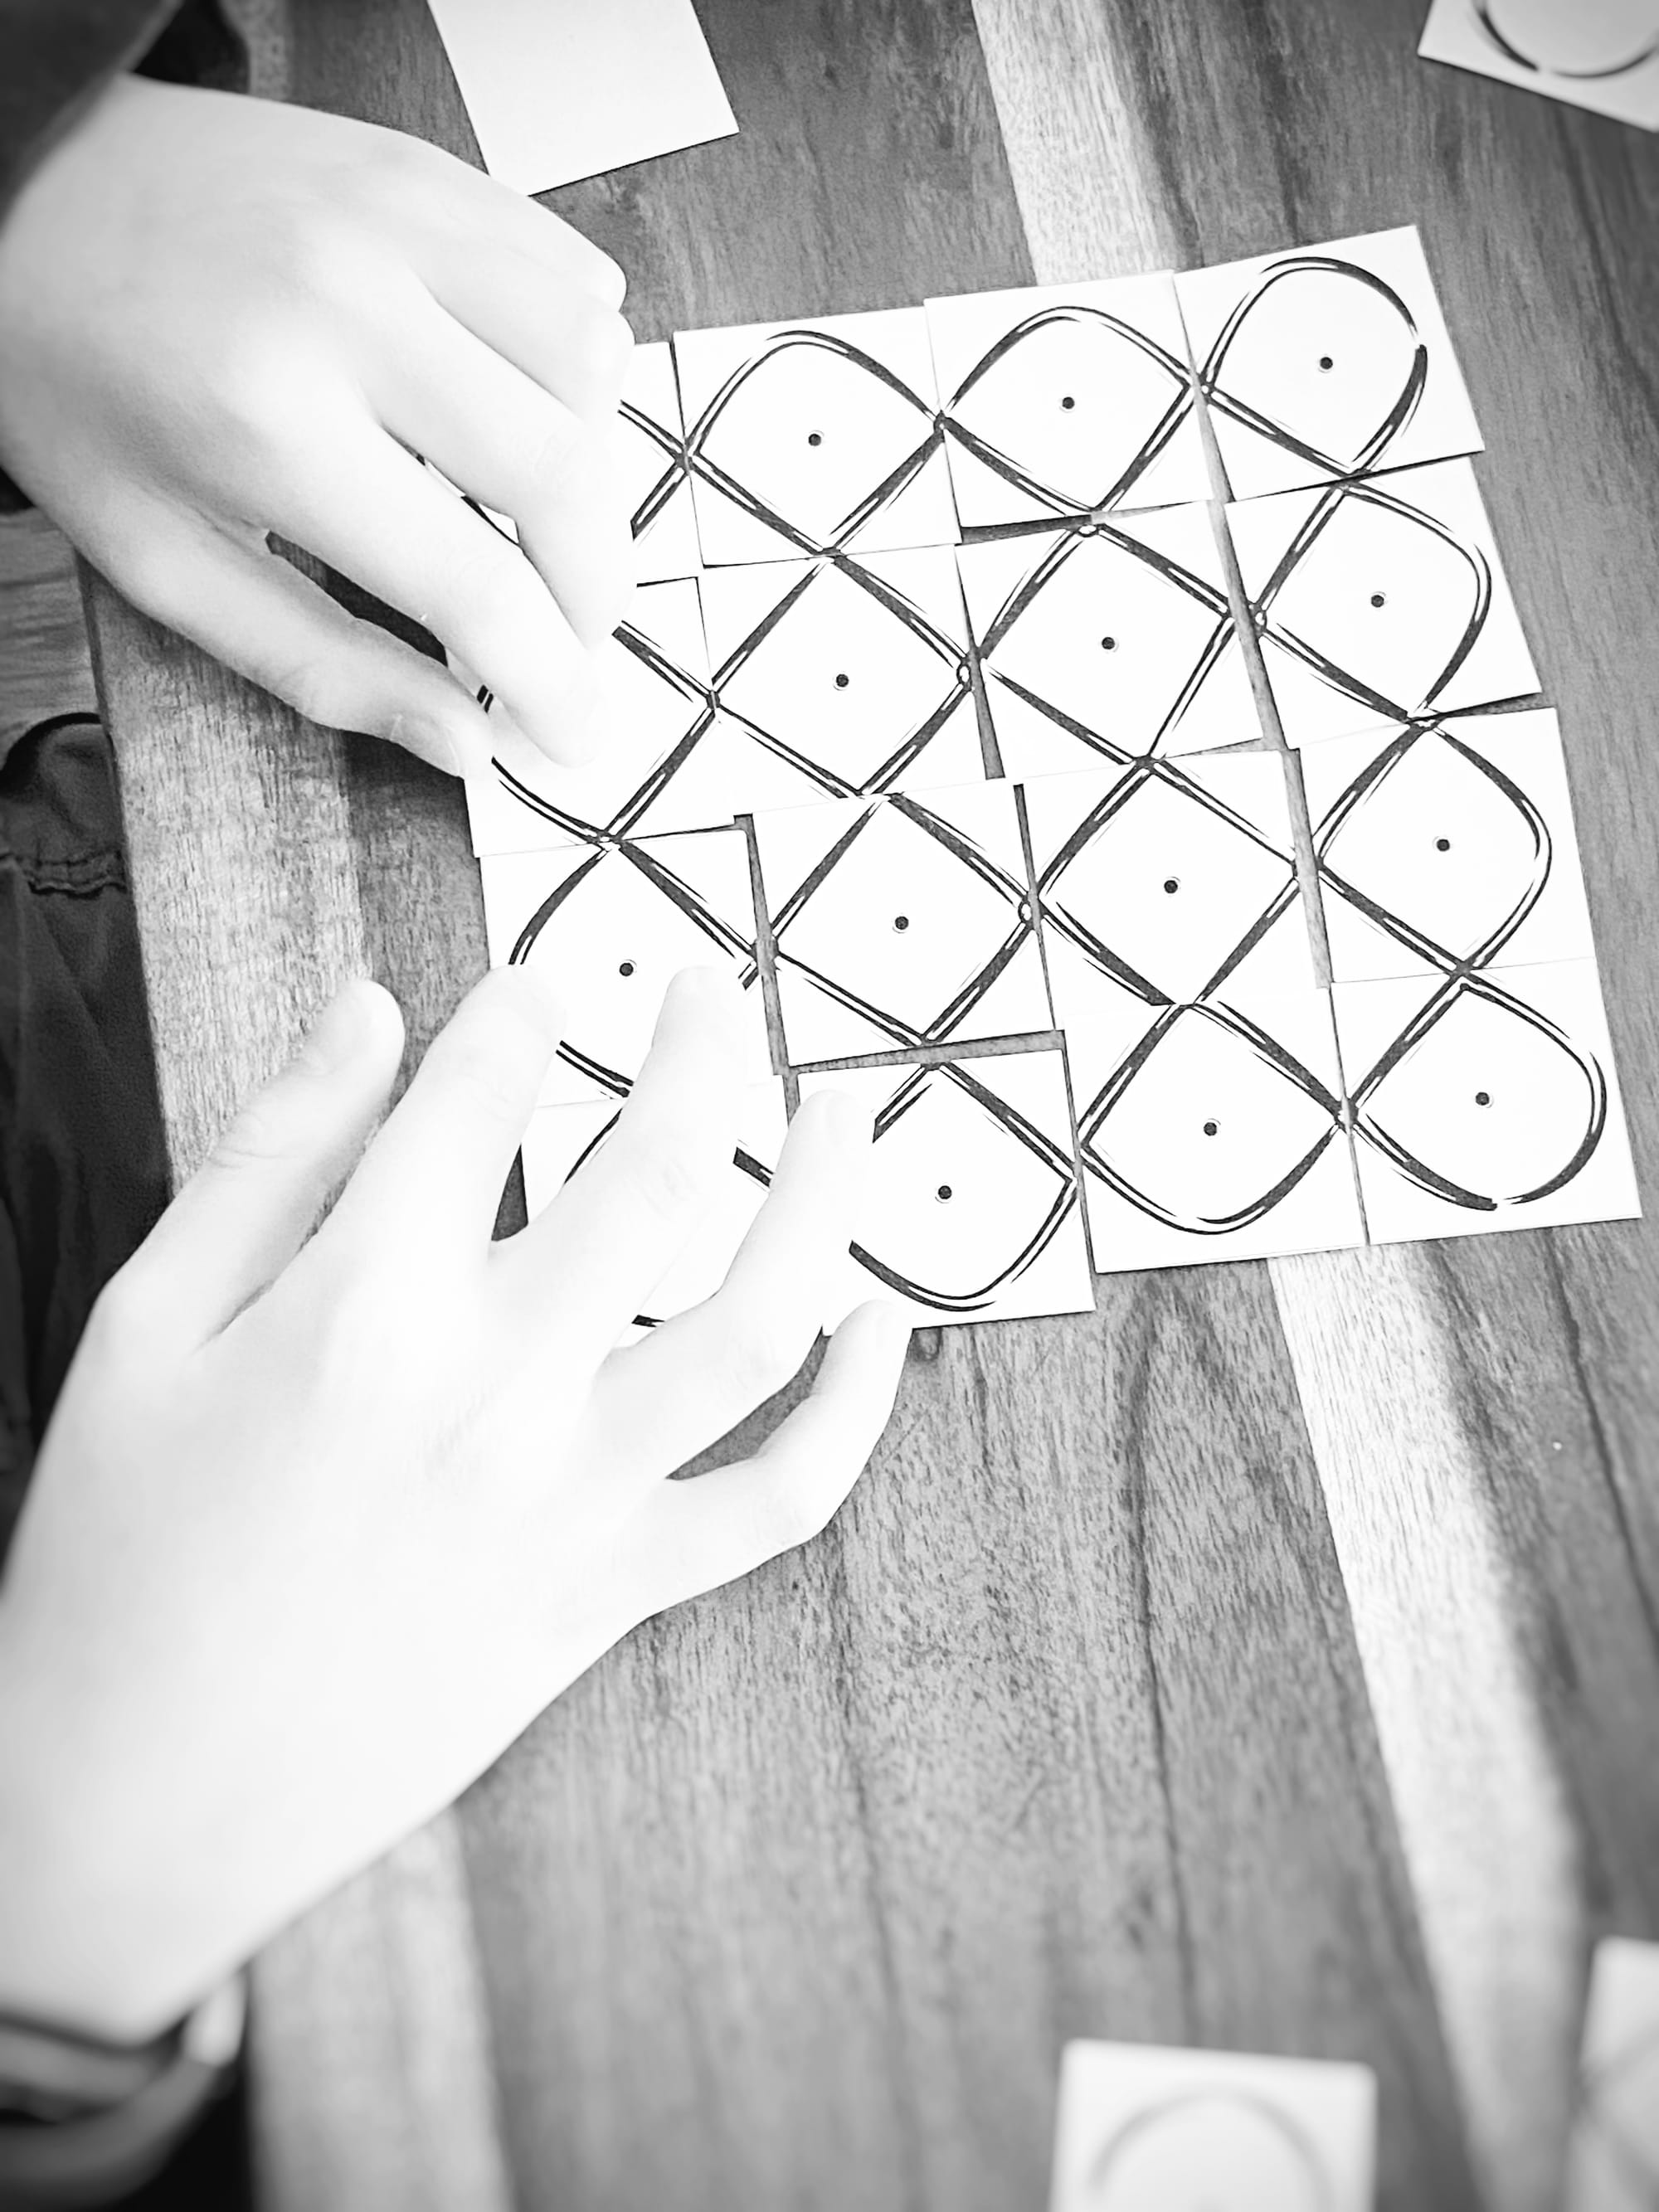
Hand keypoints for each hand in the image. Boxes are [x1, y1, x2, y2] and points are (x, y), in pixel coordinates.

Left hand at [0, 75, 633, 773]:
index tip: (575, 731)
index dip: (551, 684)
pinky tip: (520, 404)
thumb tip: (463, 743)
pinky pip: (574, 278)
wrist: (21, 192)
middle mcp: (348, 311)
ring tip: (536, 511)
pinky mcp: (425, 174)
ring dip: (594, 468)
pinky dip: (581, 363)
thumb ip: (320, 665)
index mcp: (268, 428)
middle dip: (597, 592)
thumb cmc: (80, 381)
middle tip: (571, 633)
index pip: (477, 587)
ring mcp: (396, 224)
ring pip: (594, 370)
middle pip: (564, 480)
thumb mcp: (163, 562)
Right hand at [0, 966, 907, 2041]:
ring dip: (825, 1196)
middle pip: (657, 1168)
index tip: (536, 986)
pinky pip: (777, 1500)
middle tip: (711, 988)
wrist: (137, 1799)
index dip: (518, 1011)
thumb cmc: (122, 1556)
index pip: (484, 1093)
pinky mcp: (615, 1591)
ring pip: (759, 1318)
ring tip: (842, 1110)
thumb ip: (273, 1153)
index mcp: (360, 1309)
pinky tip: (879, 1325)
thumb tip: (371, 1009)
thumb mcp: (147, 1325)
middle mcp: (494, 1391)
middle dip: (702, 1045)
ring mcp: (575, 1498)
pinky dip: (852, 1414)